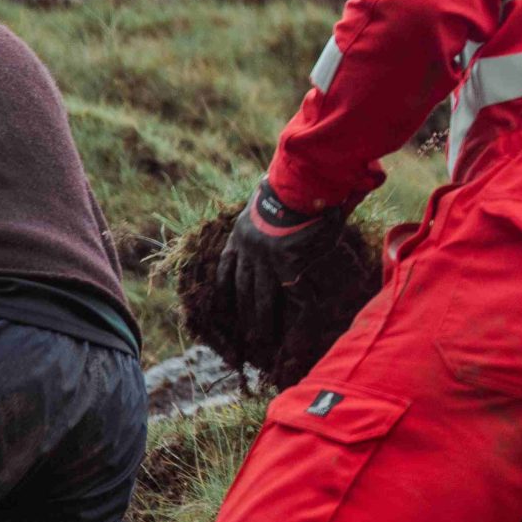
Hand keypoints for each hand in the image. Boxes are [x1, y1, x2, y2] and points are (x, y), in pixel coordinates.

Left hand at [220, 179, 338, 364]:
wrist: (297, 181)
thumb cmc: (290, 187)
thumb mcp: (269, 201)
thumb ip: (272, 217)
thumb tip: (283, 219)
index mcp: (240, 234)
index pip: (225, 266)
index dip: (222, 288)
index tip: (219, 305)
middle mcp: (248, 249)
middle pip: (242, 287)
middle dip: (243, 312)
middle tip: (244, 336)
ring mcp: (266, 258)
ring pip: (261, 295)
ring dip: (261, 320)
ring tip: (262, 340)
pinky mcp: (287, 263)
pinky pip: (295, 292)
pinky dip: (301, 309)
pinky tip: (302, 324)